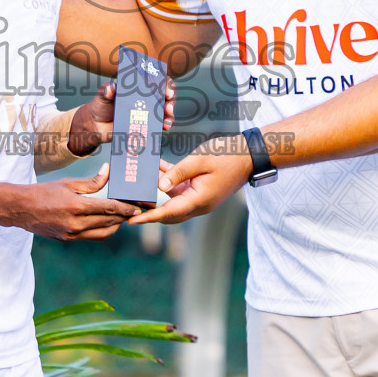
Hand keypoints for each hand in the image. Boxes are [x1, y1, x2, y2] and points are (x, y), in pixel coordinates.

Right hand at [0, 167, 139, 240]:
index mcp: (76, 206)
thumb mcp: (67, 183)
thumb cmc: (43, 191)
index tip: (138, 206)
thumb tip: (108, 173)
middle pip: (109, 222)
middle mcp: (75, 224)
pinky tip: (105, 221)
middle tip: (134, 210)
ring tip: (122, 216)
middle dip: (124, 216)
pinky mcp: (67, 239)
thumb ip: (91, 182)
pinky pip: (91, 236)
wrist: (20, 209)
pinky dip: (102, 230)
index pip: (109, 208)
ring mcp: (71, 234)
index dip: (126, 208)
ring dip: (115, 226)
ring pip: (103, 233)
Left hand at [67, 79, 177, 156]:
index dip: (166, 83)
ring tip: (166, 122)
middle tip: (168, 108)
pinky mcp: (146, 125)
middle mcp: (147, 98)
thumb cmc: (101, 105)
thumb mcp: (102, 95)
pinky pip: (158, 125)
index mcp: (138, 87)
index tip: (167, 91)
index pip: (157, 80)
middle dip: (171, 101)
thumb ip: (106, 91)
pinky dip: (163, 126)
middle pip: (166, 96)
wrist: (96, 125)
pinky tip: (163, 128)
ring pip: (166, 112)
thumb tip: (112, 87)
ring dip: (170, 116)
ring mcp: (148, 112)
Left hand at [129, 149, 251, 224]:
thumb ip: (178, 173)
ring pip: (172, 202)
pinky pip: (180, 190)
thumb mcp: (200, 160)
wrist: (249, 156)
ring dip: (157, 196)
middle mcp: (198, 204)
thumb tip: (160, 186)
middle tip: (128, 207)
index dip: (148, 217)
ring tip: (137, 188)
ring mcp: (200, 198)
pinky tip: (156, 168)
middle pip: (168, 213)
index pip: (168, 213)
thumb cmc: (227, 156)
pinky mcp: (200, 190)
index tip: (131, 220)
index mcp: (199, 200)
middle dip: (148, 212)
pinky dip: (168, 182)